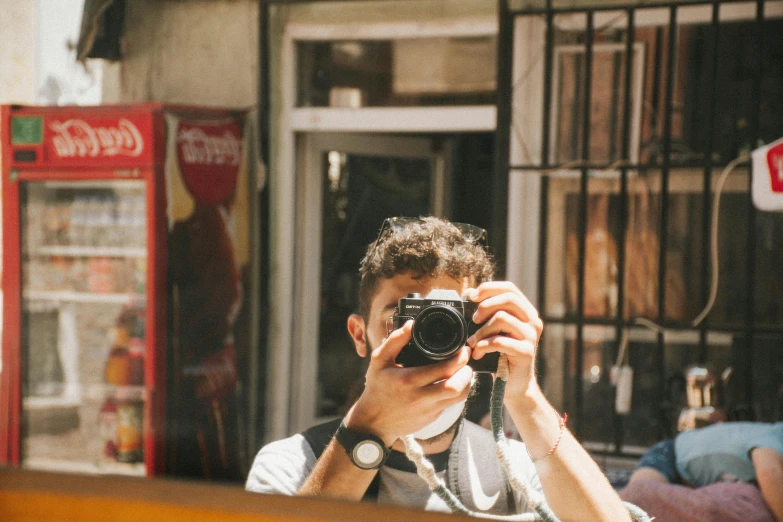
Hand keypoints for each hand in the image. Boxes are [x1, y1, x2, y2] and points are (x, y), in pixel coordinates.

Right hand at [345, 321, 473, 445]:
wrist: (373, 422)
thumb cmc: (377, 388)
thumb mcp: (379, 361)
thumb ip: (395, 341)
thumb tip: (411, 325)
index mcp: (409, 380)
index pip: (443, 370)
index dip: (459, 359)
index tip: (463, 350)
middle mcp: (421, 397)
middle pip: (456, 387)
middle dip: (467, 372)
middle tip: (465, 361)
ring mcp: (428, 410)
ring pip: (459, 397)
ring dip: (466, 383)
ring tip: (462, 371)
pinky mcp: (432, 418)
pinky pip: (451, 404)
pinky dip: (456, 392)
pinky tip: (451, 382)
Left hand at [466, 281, 543, 402]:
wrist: (513, 385)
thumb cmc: (500, 356)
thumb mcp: (493, 330)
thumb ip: (486, 312)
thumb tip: (468, 293)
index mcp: (525, 312)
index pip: (510, 288)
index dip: (489, 288)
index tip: (471, 296)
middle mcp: (532, 321)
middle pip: (508, 299)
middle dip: (485, 306)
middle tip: (473, 320)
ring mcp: (531, 336)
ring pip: (502, 318)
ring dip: (481, 330)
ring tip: (473, 342)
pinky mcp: (526, 352)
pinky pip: (500, 341)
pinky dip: (483, 345)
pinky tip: (477, 353)